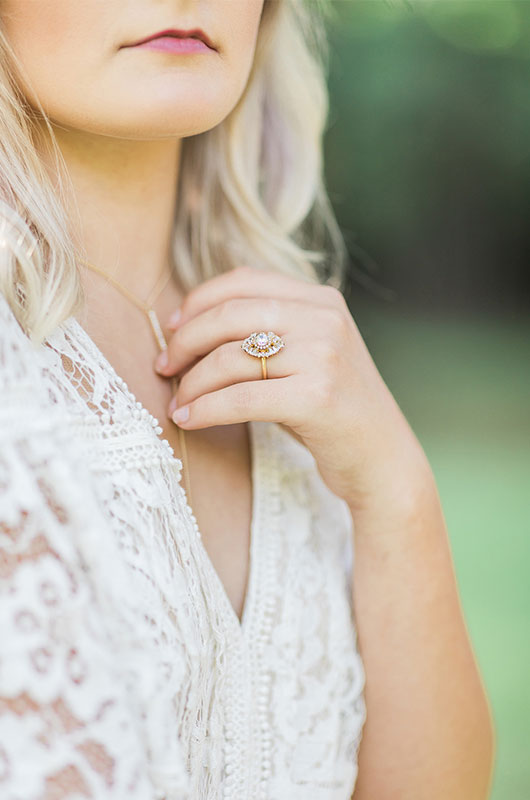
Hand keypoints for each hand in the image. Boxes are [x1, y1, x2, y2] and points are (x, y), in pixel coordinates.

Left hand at [155, 265, 429, 509]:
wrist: (383, 460)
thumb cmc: (332, 410)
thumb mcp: (308, 356)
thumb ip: (268, 332)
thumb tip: (188, 327)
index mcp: (321, 300)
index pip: (245, 280)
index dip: (198, 300)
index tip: (171, 329)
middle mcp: (325, 319)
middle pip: (230, 315)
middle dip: (185, 341)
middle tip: (163, 367)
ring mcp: (324, 356)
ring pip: (230, 358)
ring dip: (191, 382)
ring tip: (176, 402)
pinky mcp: (317, 397)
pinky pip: (241, 398)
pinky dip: (205, 408)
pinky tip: (188, 420)